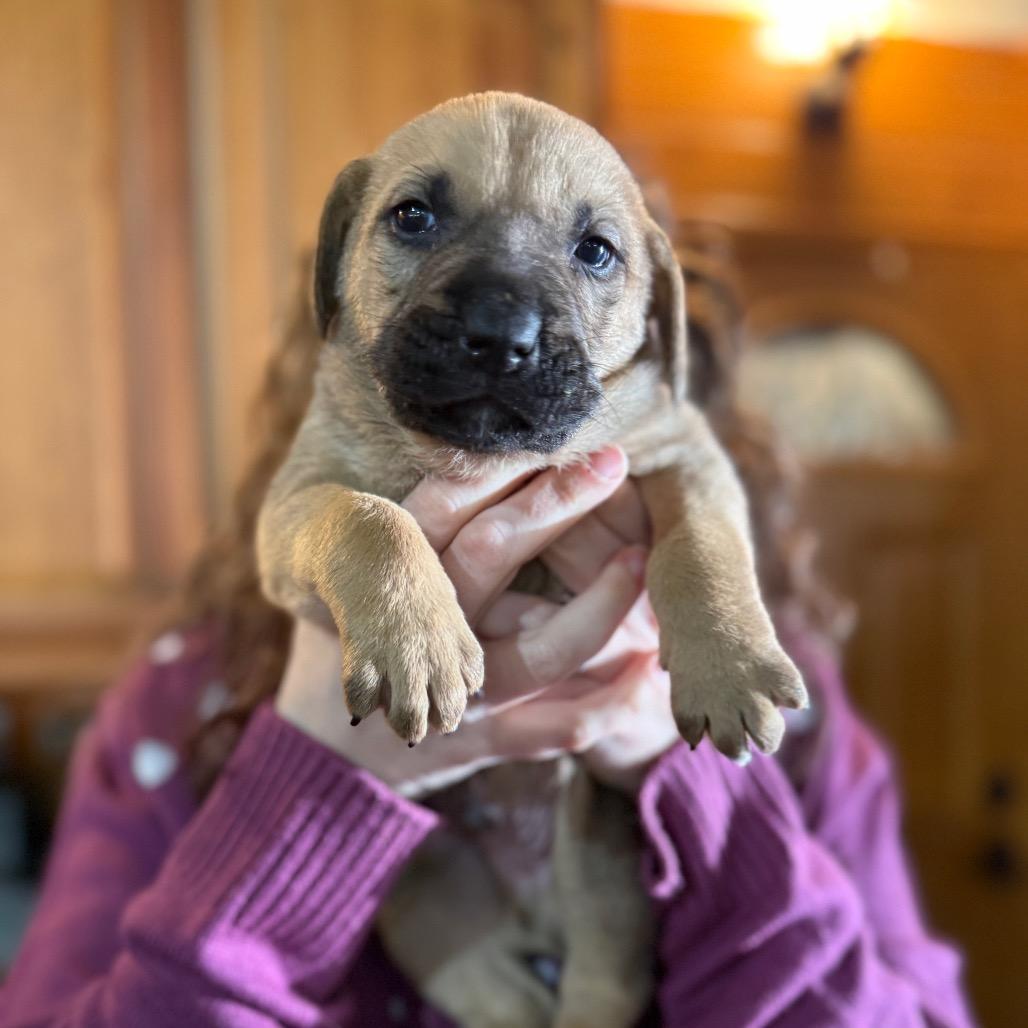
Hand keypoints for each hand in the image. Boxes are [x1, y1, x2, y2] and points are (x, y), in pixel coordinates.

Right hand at [276, 446, 678, 796]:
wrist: (335, 752)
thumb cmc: (375, 642)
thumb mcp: (379, 582)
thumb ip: (431, 535)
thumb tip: (500, 448)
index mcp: (394, 580)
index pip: (444, 505)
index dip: (498, 464)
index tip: (548, 429)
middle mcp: (422, 633)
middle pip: (492, 554)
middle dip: (557, 503)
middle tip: (612, 462)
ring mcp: (456, 694)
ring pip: (542, 650)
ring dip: (602, 606)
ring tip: (642, 562)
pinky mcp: (488, 740)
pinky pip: (559, 726)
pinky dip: (611, 701)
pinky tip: (649, 668)